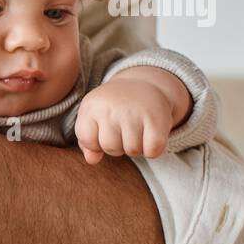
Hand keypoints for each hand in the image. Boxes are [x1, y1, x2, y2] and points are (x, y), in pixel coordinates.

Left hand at [74, 67, 189, 163]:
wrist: (143, 83)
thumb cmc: (113, 107)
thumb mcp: (93, 116)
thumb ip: (87, 141)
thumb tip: (92, 160)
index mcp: (92, 106)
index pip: (87, 141)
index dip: (96, 142)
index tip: (103, 129)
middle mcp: (112, 108)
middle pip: (110, 148)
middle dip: (117, 145)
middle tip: (123, 129)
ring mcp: (134, 113)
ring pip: (132, 151)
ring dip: (136, 147)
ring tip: (137, 130)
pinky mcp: (157, 119)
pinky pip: (152, 151)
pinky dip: (153, 150)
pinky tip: (150, 135)